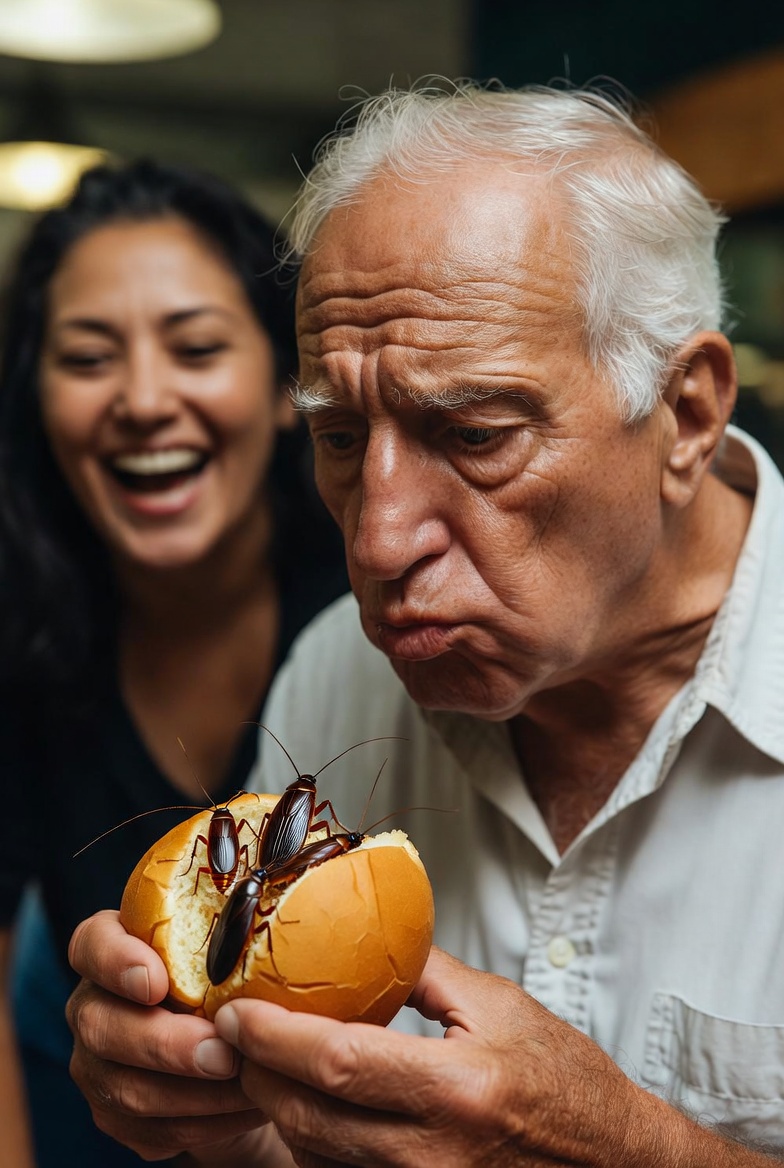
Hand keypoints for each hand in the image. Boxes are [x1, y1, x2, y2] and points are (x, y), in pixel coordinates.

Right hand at [66, 910, 276, 1163]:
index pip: (92, 944)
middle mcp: (94, 1004)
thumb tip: (299, 912)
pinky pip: (152, 1130)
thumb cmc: (235, 977)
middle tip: (226, 1054)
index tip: (157, 980)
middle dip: (168, 1045)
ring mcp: (97, 1064)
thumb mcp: (236, 944)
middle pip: (103, 1026)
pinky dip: (205, 1124)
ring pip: (128, 1089)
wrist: (233, 1049)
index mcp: (112, 949)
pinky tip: (248, 1108)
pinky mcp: (116, 1115)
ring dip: (197, 1095)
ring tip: (253, 1084)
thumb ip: (241, 928)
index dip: (116, 961)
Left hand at [212, 946, 663, 1167]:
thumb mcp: (500, 1005)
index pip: (338, 1063)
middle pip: (309, 1118)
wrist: (614, 1163)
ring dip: (277, 1109)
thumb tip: (364, 932)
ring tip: (260, 1062)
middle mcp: (433, 1155)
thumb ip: (424, 970)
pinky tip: (308, 1106)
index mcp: (456, 1088)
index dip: (274, 1037)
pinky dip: (312, 1144)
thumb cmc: (565, 1081)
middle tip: (232, 1032)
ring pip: (315, 1156)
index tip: (235, 1011)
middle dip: (257, 1073)